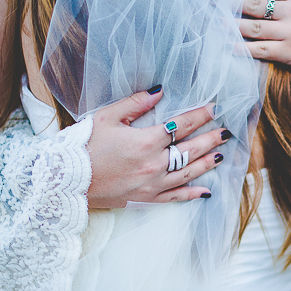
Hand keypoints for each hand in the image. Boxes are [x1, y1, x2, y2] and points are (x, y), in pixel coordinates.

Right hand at [86, 86, 228, 208]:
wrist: (65, 180)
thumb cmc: (83, 146)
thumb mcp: (107, 117)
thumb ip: (136, 103)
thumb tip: (159, 91)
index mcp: (146, 141)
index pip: (181, 125)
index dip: (200, 115)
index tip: (213, 109)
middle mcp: (154, 164)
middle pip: (190, 150)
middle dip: (210, 139)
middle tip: (225, 132)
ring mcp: (151, 184)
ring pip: (188, 173)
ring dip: (206, 163)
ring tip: (220, 155)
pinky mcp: (145, 199)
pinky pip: (175, 197)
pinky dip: (192, 194)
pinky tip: (206, 191)